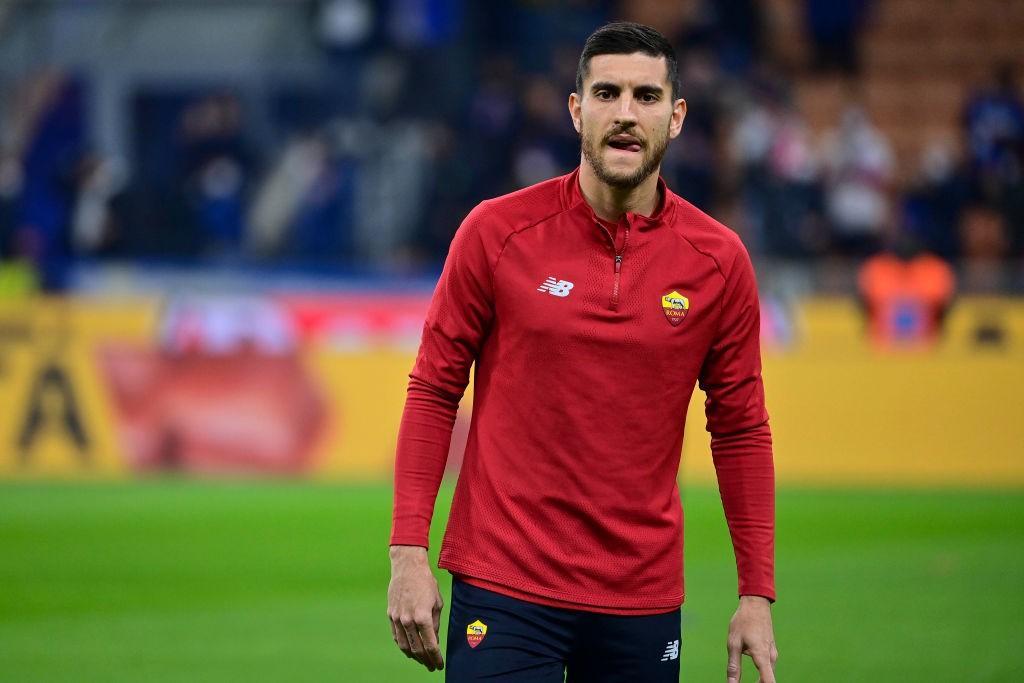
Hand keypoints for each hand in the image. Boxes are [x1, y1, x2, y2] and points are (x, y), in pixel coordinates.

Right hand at [387, 545, 444, 671]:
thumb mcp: (437, 602)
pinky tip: (409, 649)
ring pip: (404, 645)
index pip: (430, 645)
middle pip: (417, 649)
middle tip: (431, 666)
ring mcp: (397, 618)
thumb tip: (433, 639)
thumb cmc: (426, 582)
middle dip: (425, 660)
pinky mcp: (391, 615)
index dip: (435, 658)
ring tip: (421, 660)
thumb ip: (435, 623)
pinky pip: (396, 636)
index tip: (439, 665)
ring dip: (414, 656)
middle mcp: (408, 620)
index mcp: (423, 617)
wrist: (407, 567)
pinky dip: (403, 646)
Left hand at [726, 595, 777, 681]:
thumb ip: (733, 665)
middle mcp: (771, 657)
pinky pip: (768, 667)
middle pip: (768, 680)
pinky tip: (753, 677)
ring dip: (759, 681)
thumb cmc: (743, 622)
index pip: (768, 681)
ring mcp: (773, 653)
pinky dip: (762, 674)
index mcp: (761, 656)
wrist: (756, 604)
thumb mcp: (733, 643)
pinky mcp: (771, 651)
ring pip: (768, 674)